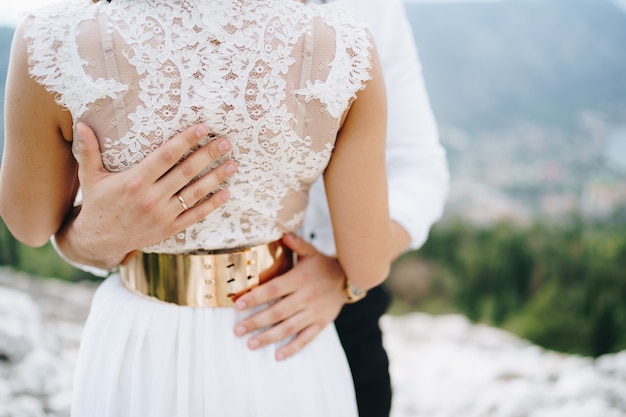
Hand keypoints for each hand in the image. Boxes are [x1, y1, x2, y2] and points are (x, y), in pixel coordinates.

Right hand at [55, 122, 236, 268]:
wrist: (99, 241)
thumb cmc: (97, 204)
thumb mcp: (90, 177)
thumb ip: (89, 151)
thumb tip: (81, 124)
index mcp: (134, 181)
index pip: (166, 156)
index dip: (186, 141)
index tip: (203, 128)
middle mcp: (151, 198)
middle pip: (186, 172)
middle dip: (208, 156)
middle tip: (226, 142)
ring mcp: (162, 215)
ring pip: (194, 193)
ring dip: (216, 178)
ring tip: (233, 164)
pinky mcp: (170, 229)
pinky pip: (195, 215)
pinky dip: (212, 205)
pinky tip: (226, 193)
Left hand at [233, 233, 347, 360]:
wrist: (350, 279)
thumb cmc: (324, 265)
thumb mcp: (311, 252)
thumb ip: (296, 244)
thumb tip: (282, 234)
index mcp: (300, 279)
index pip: (273, 289)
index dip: (255, 297)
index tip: (238, 305)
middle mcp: (306, 297)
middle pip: (277, 312)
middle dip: (256, 321)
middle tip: (237, 330)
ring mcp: (314, 312)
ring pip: (289, 327)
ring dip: (269, 337)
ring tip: (251, 344)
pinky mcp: (321, 323)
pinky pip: (306, 338)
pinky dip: (293, 348)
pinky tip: (278, 355)